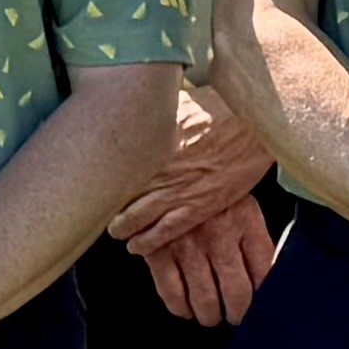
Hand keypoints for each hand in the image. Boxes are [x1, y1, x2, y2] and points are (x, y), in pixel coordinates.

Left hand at [109, 80, 275, 251]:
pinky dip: (146, 243)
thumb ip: (154, 112)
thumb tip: (136, 103)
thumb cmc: (220, 106)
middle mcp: (156, 169)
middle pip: (117, 197)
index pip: (110, 167)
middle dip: (106, 207)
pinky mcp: (197, 208)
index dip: (101, 179)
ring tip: (117, 231)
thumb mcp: (177, 101)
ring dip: (121, 228)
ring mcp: (176, 191)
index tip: (95, 182)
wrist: (253, 123)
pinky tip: (137, 247)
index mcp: (148, 142)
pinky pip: (163, 233)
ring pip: (134, 219)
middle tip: (100, 211)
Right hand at [133, 193, 276, 326]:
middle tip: (234, 314)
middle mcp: (219, 237)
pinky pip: (171, 292)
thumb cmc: (204, 179)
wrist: (159, 156)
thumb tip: (262, 269)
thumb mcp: (238, 195)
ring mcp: (188, 246)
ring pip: (205, 300)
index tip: (258, 301)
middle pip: (237, 293)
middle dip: (237, 312)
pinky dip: (179, 306)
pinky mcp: (158, 251)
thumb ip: (250, 230)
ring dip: (209, 314)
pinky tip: (185, 308)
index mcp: (245, 220)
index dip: (262, 294)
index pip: (264, 271)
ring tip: (210, 315)